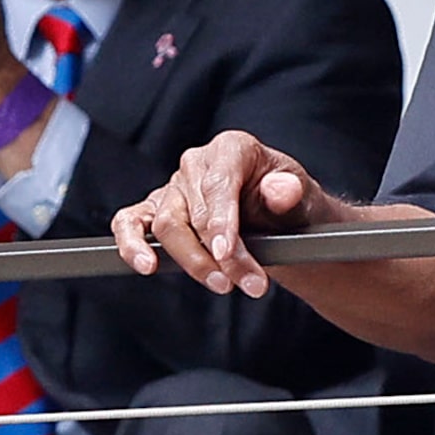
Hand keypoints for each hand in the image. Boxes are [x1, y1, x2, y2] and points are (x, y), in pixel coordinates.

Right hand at [112, 131, 332, 298]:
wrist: (281, 220)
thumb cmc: (289, 204)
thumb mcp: (303, 196)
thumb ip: (291, 193)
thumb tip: (279, 189)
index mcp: (231, 149)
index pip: (218, 184)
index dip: (221, 221)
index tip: (227, 253)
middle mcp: (197, 164)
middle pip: (195, 213)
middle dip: (222, 257)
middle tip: (251, 284)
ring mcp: (174, 188)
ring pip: (166, 226)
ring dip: (193, 261)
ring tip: (221, 285)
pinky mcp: (155, 211)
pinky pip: (130, 223)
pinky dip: (131, 244)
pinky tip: (145, 264)